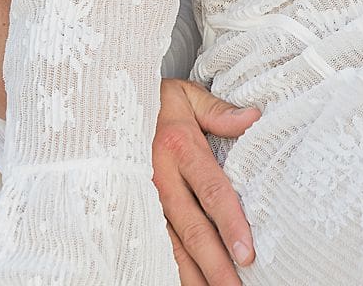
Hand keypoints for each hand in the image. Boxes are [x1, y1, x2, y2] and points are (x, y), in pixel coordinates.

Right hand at [153, 77, 260, 282]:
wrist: (107, 104)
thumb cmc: (154, 102)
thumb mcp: (187, 95)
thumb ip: (219, 111)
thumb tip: (255, 118)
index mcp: (179, 148)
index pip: (211, 190)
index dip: (230, 223)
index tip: (248, 252)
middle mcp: (160, 179)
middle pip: (193, 229)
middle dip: (216, 264)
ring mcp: (146, 199)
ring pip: (173, 246)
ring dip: (196, 274)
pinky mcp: (136, 210)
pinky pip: (155, 244)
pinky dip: (171, 269)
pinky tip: (189, 283)